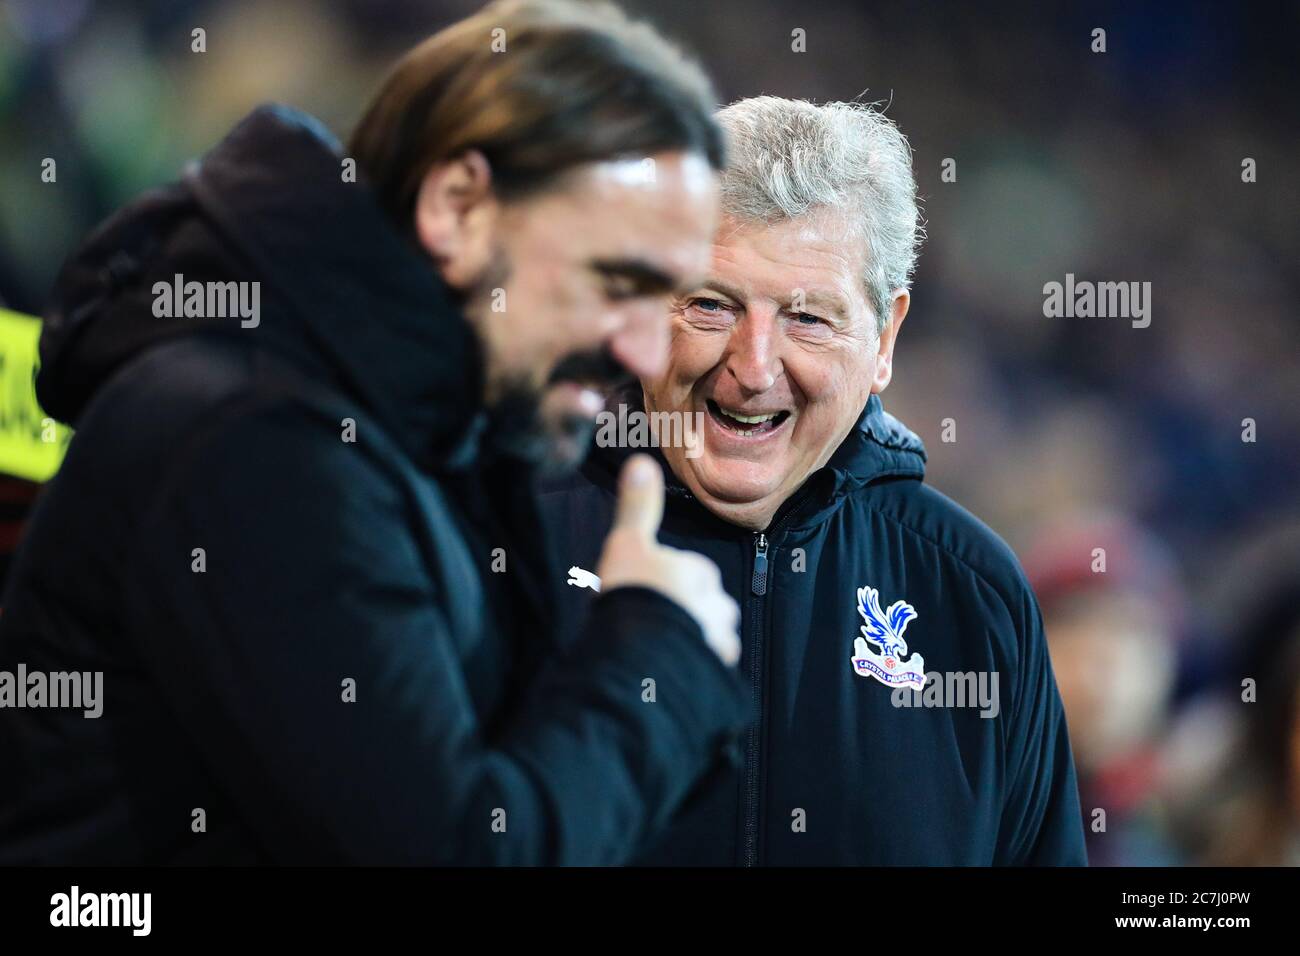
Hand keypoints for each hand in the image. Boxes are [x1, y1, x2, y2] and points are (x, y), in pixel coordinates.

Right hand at [596, 455, 740, 665]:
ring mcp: (718, 640)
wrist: (641, 649)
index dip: (669, 584)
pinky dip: (696, 668)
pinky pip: (710, 668)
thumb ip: (638, 506)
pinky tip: (672, 672)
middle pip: (708, 606)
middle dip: (690, 614)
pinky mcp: (714, 670)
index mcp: (699, 571)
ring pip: (712, 638)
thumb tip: (641, 460)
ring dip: (695, 642)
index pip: (693, 573)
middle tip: (655, 624)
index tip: (648, 594)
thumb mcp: (627, 542)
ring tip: (664, 652)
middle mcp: (717, 604)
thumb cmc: (634, 592)